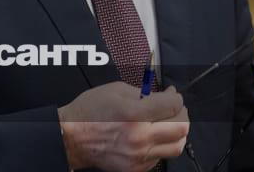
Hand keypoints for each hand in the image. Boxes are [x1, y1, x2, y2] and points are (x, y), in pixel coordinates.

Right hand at [58, 82, 189, 170]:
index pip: (173, 106)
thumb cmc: (89, 112)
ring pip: (176, 147)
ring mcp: (139, 156)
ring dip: (176, 132)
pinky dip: (161, 145)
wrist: (71, 138)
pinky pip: (160, 157)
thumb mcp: (116, 90)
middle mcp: (139, 138)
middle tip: (175, 108)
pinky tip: (151, 136)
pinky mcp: (135, 169)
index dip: (177, 98)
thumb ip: (144, 93)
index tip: (172, 95)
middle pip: (181, 128)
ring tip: (168, 124)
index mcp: (135, 115)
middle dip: (182, 114)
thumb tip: (164, 97)